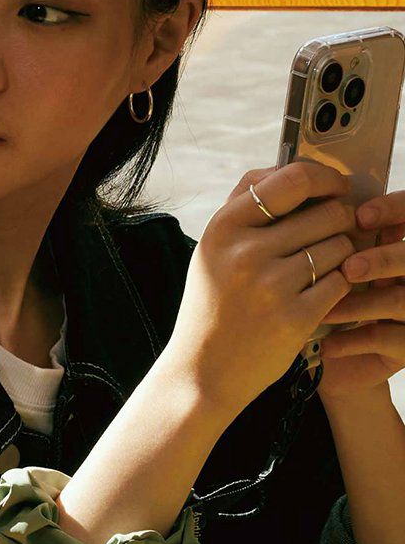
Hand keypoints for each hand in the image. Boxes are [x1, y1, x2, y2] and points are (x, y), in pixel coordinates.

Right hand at [167, 161, 354, 414]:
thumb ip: (244, 209)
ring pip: (340, 245)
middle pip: (327, 211)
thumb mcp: (211, 251)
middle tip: (333, 234)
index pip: (291, 178)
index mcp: (222, 229)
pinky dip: (339, 285)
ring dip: (341, 254)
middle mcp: (244, 252)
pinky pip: (342, 281)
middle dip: (340, 220)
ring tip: (320, 269)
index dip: (325, 177)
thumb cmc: (211, 305)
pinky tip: (319, 293)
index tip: (335, 188)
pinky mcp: (295, 317)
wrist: (202, 371)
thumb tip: (295, 172)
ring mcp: (270, 286)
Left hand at [315, 190, 404, 399]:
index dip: (395, 210)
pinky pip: (390, 342)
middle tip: (350, 266)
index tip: (363, 215)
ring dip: (361, 304)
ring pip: (401, 300)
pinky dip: (355, 341)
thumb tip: (287, 187)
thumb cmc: (304, 297)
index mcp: (391, 242)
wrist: (308, 356)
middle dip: (384, 259)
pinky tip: (326, 346)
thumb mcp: (304, 258)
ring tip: (326, 311)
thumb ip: (306, 224)